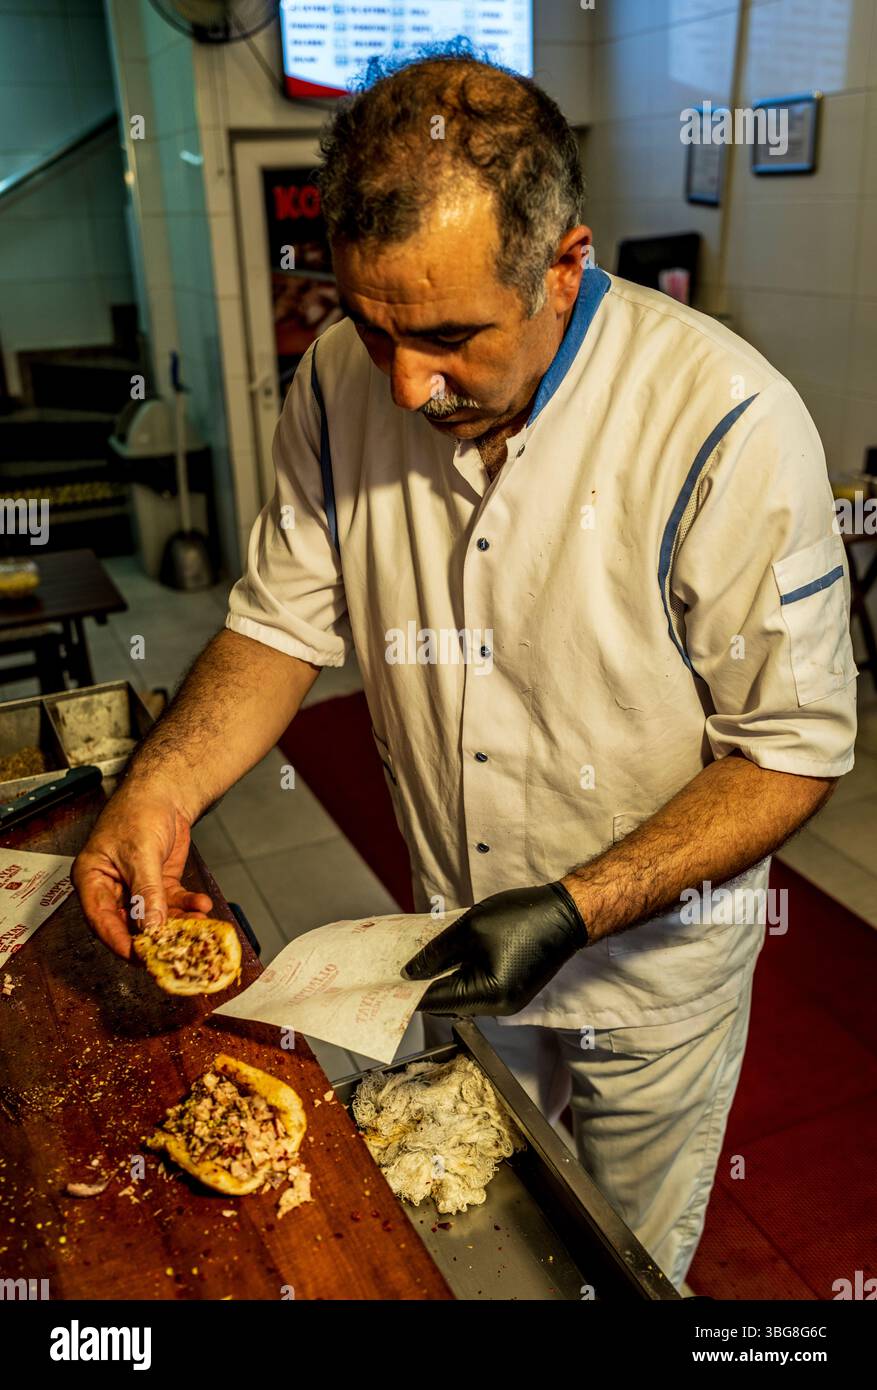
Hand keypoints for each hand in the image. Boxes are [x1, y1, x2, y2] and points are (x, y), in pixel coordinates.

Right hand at [72, 787, 211, 958]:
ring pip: (154, 917)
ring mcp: (136, 888)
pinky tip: (202, 907)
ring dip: (177, 924)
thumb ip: (146, 891)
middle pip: (128, 923)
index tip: (140, 958)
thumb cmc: (139, 812)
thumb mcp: (141, 853)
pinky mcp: (158, 884)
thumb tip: (150, 927)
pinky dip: (187, 907)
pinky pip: (172, 903)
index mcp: (92, 879)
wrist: (165, 791)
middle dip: (153, 937)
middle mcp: (112, 888)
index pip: (101, 920)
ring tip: (199, 928)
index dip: (119, 942)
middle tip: (175, 951)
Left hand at [401, 883, 588, 1016]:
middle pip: (448, 1003)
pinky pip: (476, 988)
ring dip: (441, 978)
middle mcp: (498, 1007)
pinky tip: (446, 957)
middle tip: (397, 965)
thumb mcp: (469, 929)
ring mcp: (507, 1002)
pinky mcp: (512, 991)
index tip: (382, 984)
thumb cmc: (521, 917)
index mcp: (488, 995)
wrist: (566, 913)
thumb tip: (410, 972)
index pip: (435, 1001)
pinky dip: (460, 975)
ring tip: (419, 957)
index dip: (407, 991)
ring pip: (462, 995)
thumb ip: (436, 953)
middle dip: (423, 984)